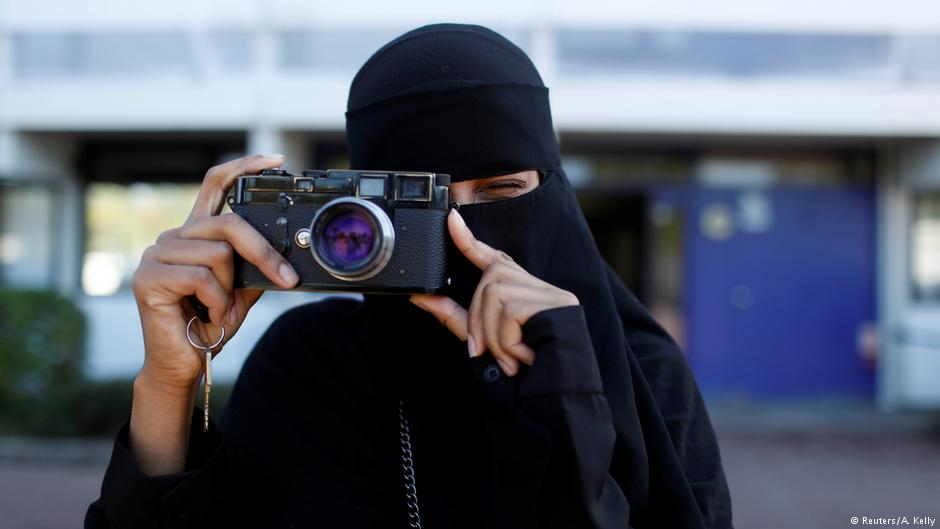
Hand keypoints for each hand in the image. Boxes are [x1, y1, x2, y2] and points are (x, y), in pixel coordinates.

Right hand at [131, 154, 299, 394]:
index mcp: (195, 234)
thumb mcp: (241, 289)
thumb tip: (286, 248)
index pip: (215, 186)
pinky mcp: (148, 278)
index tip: (275, 161)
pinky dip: (215, 301)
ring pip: (219, 253)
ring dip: (230, 290)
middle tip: (285, 278)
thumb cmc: (209, 323)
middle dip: (263, 253)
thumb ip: (254, 264)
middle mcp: (174, 237)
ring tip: (221, 310)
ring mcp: (157, 255)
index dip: (243, 167)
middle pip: (229, 224)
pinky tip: (206, 315)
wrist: (184, 363)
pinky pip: (202, 277)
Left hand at [410, 208, 578, 375]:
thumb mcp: (484, 342)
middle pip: (488, 281)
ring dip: (492, 336)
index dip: (470, 240)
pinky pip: (509, 313)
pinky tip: (522, 357)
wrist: (561, 399)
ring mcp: (551, 295)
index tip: (451, 219)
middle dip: (478, 321)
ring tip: (511, 360)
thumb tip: (422, 296)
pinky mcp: (556, 305)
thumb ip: (456, 317)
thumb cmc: (527, 374)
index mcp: (524, 294)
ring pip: (494, 297)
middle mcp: (540, 288)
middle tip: (487, 353)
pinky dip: (506, 342)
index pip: (496, 259)